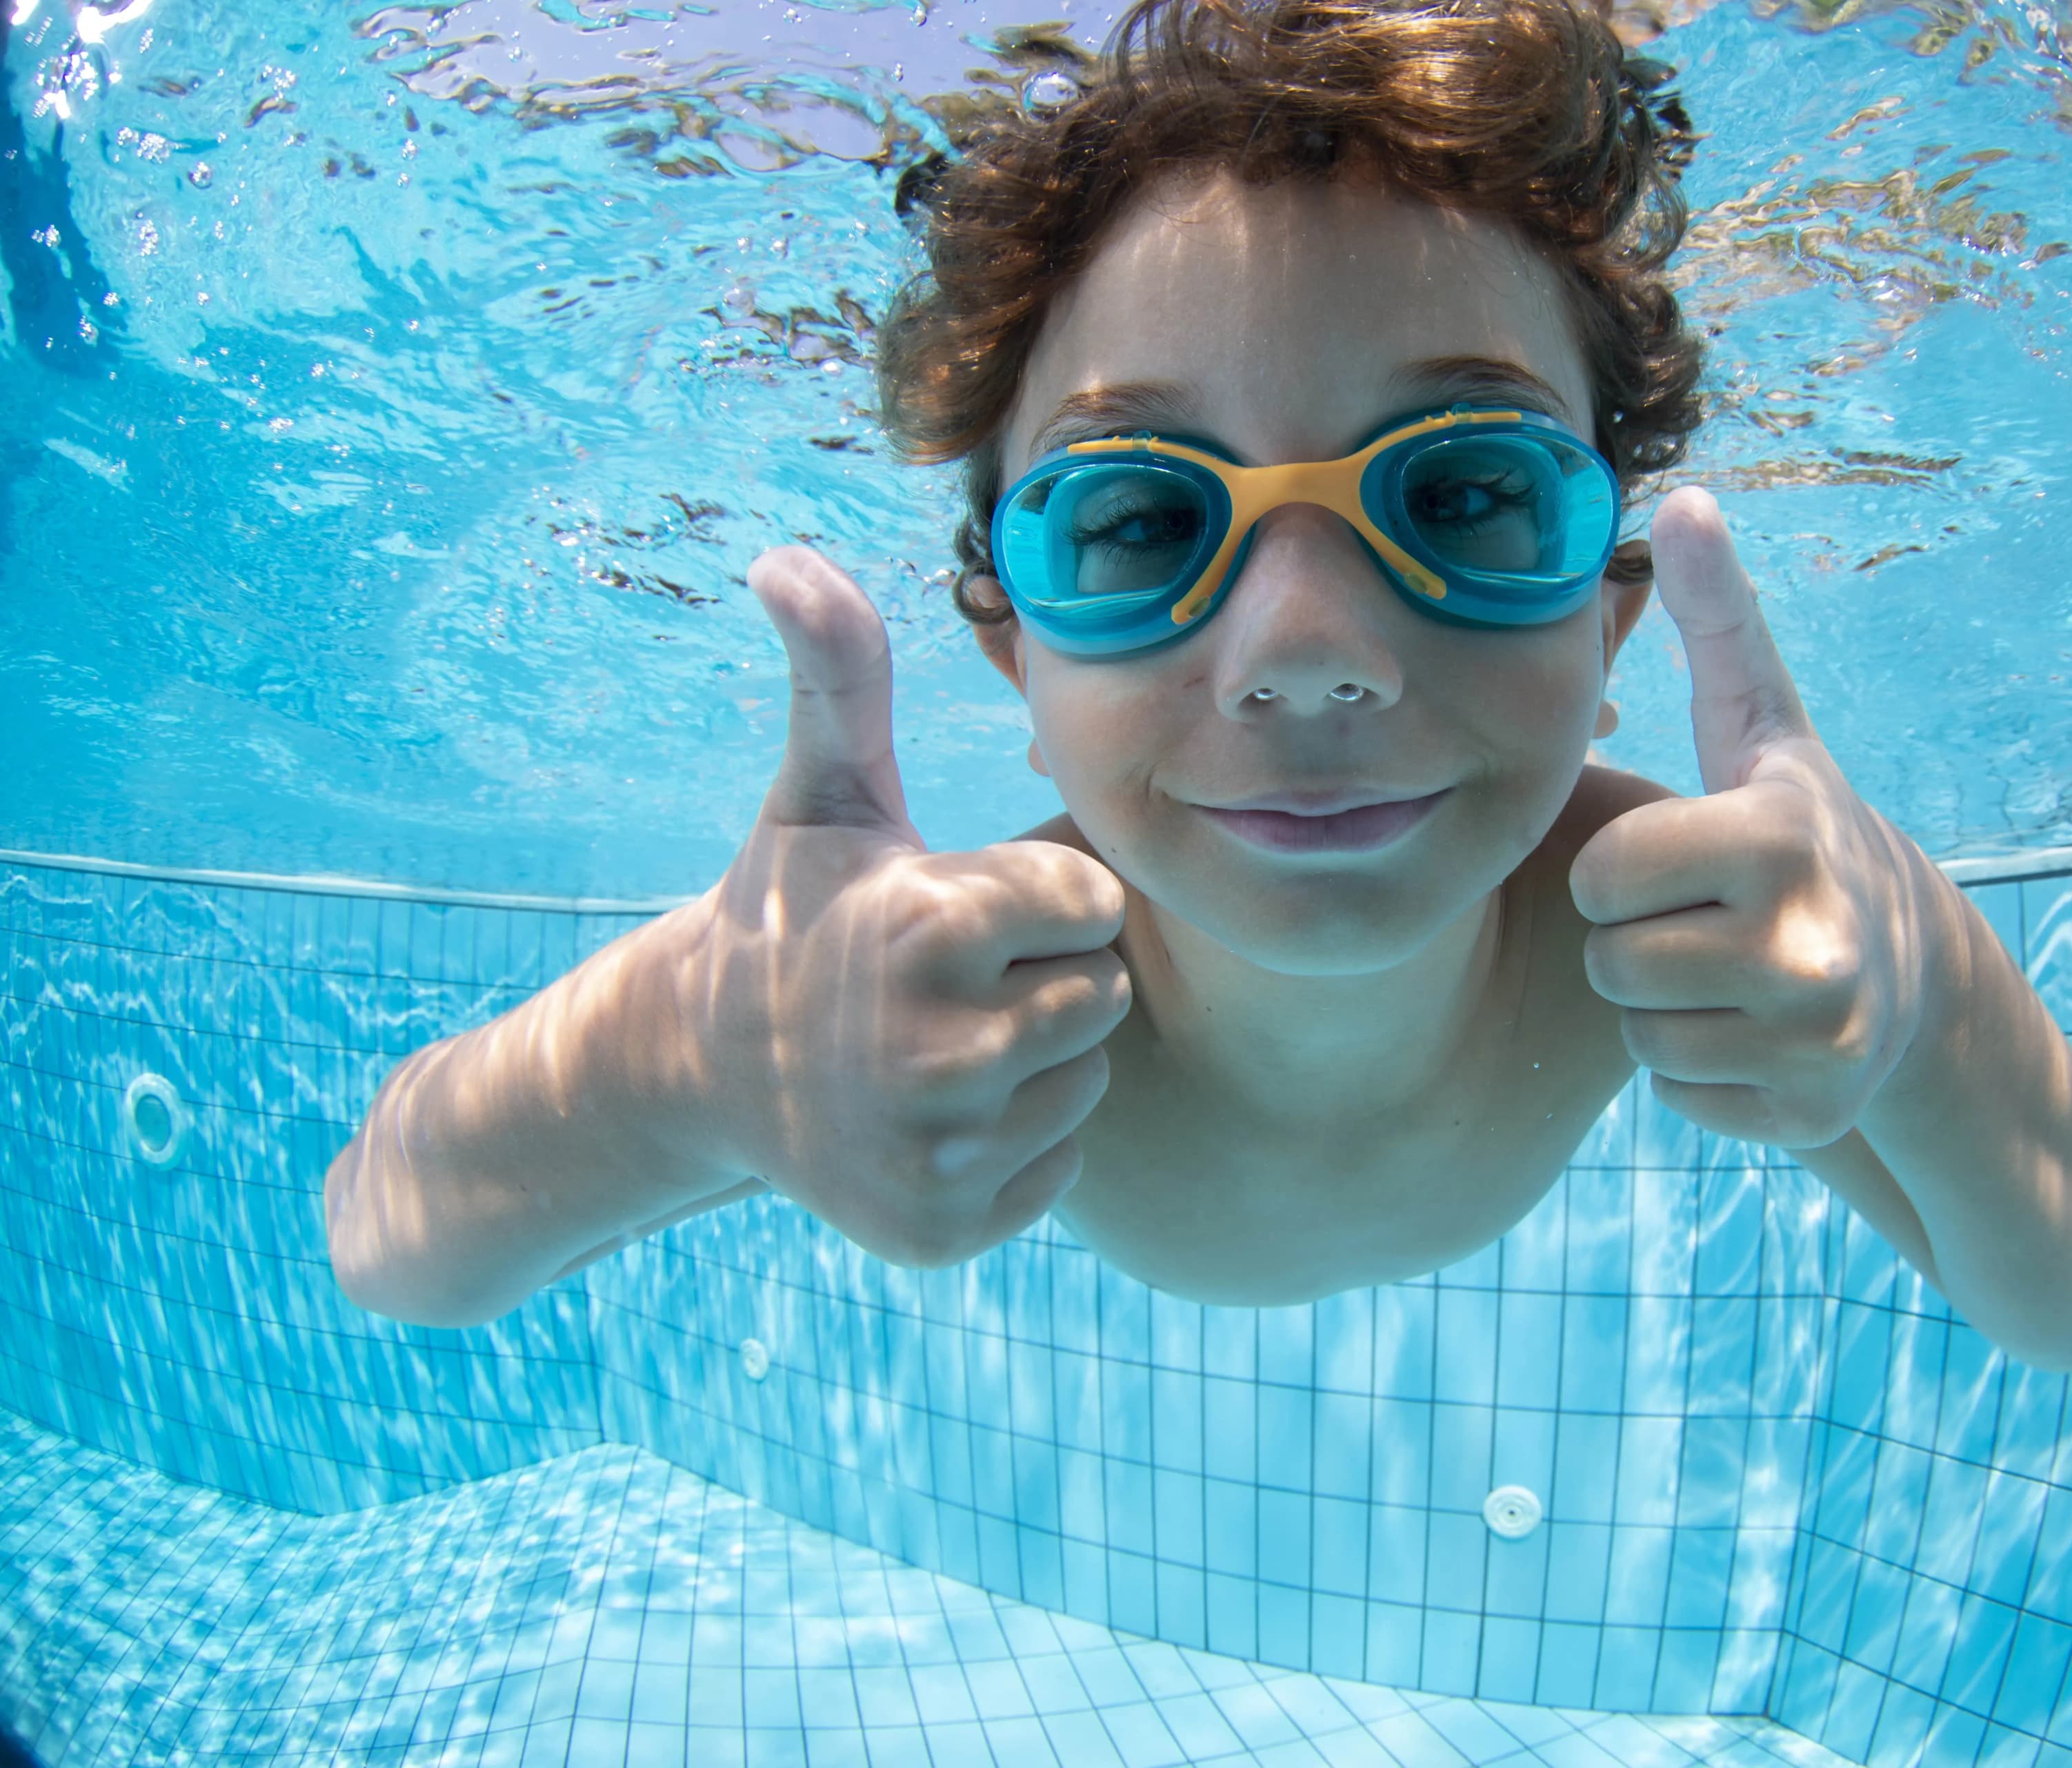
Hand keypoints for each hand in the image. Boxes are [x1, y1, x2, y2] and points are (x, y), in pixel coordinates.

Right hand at [688, 546, 1130, 1264]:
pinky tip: (940, 1110)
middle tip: (961, 977)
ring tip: (945, 1038)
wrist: (704, 1073)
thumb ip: (839, 675)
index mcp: (922, 931)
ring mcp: (935, 1155)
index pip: (1092, 899)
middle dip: (1046, 974)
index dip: (1043, 894)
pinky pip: (1058, 1163)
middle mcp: (930, 1052)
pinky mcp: (944, 1231)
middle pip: (1102, 993)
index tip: (974, 903)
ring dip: (1037, 1058)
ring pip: (1085, 1079)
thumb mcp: (822, 795)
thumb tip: (784, 557)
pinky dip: (1015, 1141)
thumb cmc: (795, 913)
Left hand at [1570, 488, 1939, 1148]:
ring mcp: (1823, 1037)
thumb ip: (1718, 620)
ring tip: (1724, 971)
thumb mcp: (1762, 727)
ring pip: (1644, 1038)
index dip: (1616, 868)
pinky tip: (1749, 1031)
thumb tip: (1683, 499)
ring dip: (1662, 1010)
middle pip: (1616, 964)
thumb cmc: (1796, 835)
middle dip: (1636, 943)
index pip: (1605, 874)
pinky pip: (1683, 1099)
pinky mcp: (1816, 1112)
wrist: (1912, 973)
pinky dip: (1702, 1076)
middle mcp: (1814, 941)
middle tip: (1697, 920)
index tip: (1668, 859)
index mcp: (1780, 837)